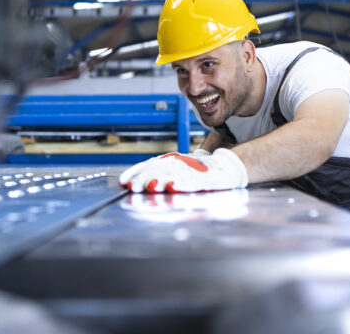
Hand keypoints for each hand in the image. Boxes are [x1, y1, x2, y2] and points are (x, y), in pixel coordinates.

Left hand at [118, 148, 247, 192]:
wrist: (227, 168)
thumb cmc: (199, 172)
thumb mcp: (178, 170)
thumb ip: (160, 174)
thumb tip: (138, 183)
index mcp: (172, 161)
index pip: (150, 164)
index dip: (136, 172)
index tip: (123, 182)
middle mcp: (180, 163)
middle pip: (159, 169)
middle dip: (145, 178)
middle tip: (134, 188)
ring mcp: (193, 171)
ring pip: (174, 174)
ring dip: (161, 180)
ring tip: (150, 186)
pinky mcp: (206, 179)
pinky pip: (193, 181)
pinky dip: (183, 183)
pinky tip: (173, 186)